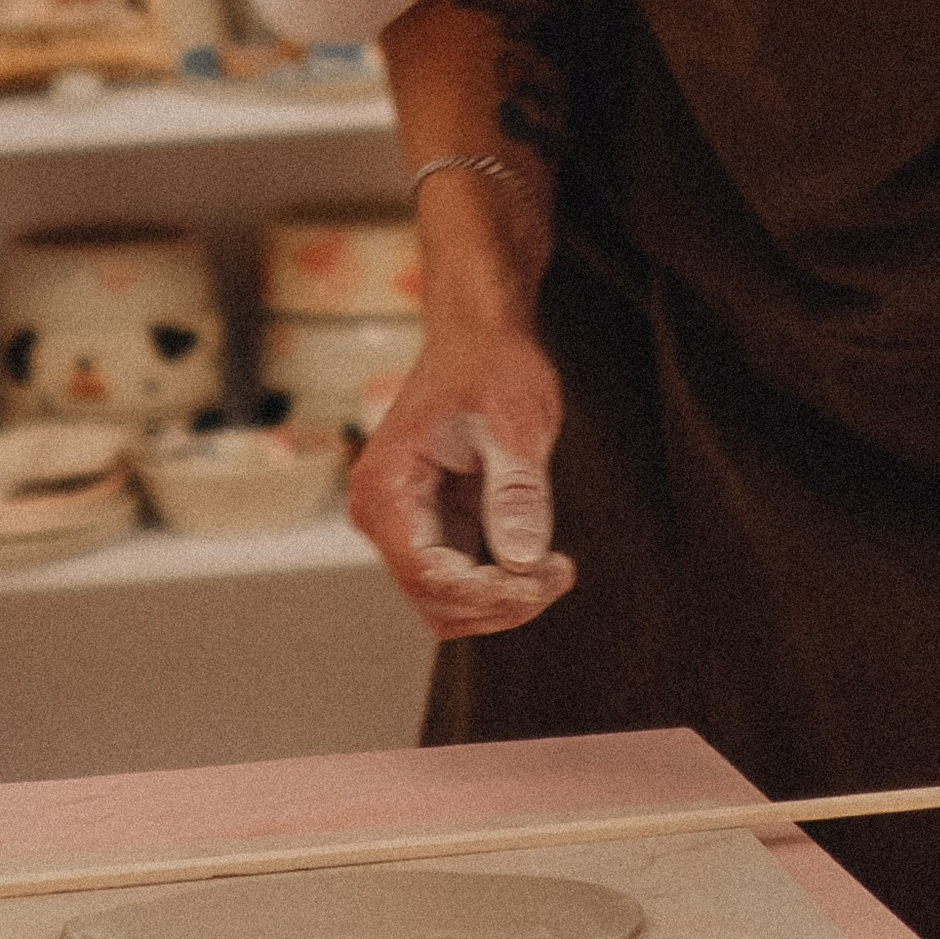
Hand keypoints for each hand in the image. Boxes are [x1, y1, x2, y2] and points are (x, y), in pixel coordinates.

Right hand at [344, 325, 575, 639]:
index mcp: (386, 486)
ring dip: (500, 601)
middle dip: (498, 602)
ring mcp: (402, 523)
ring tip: (555, 569)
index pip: (428, 575)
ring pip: (445, 602)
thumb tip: (522, 559)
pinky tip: (542, 561)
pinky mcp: (429, 525)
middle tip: (558, 572)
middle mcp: (380, 513)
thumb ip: (517, 490)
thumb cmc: (494, 365)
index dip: (489, 593)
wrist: (479, 336)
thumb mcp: (517, 420)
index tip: (548, 576)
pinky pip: (457, 581)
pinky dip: (498, 585)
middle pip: (434, 600)